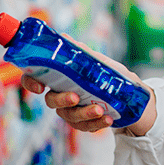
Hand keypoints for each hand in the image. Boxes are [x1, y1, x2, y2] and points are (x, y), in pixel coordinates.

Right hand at [20, 33, 157, 135]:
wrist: (132, 97)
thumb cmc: (110, 76)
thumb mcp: (100, 62)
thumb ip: (83, 54)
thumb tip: (65, 38)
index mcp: (61, 77)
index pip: (36, 78)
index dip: (31, 83)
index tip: (40, 87)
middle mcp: (62, 94)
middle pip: (51, 101)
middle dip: (62, 100)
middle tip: (75, 97)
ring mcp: (72, 111)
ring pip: (69, 117)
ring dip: (84, 114)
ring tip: (100, 109)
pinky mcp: (84, 123)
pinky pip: (85, 127)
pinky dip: (97, 124)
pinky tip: (108, 119)